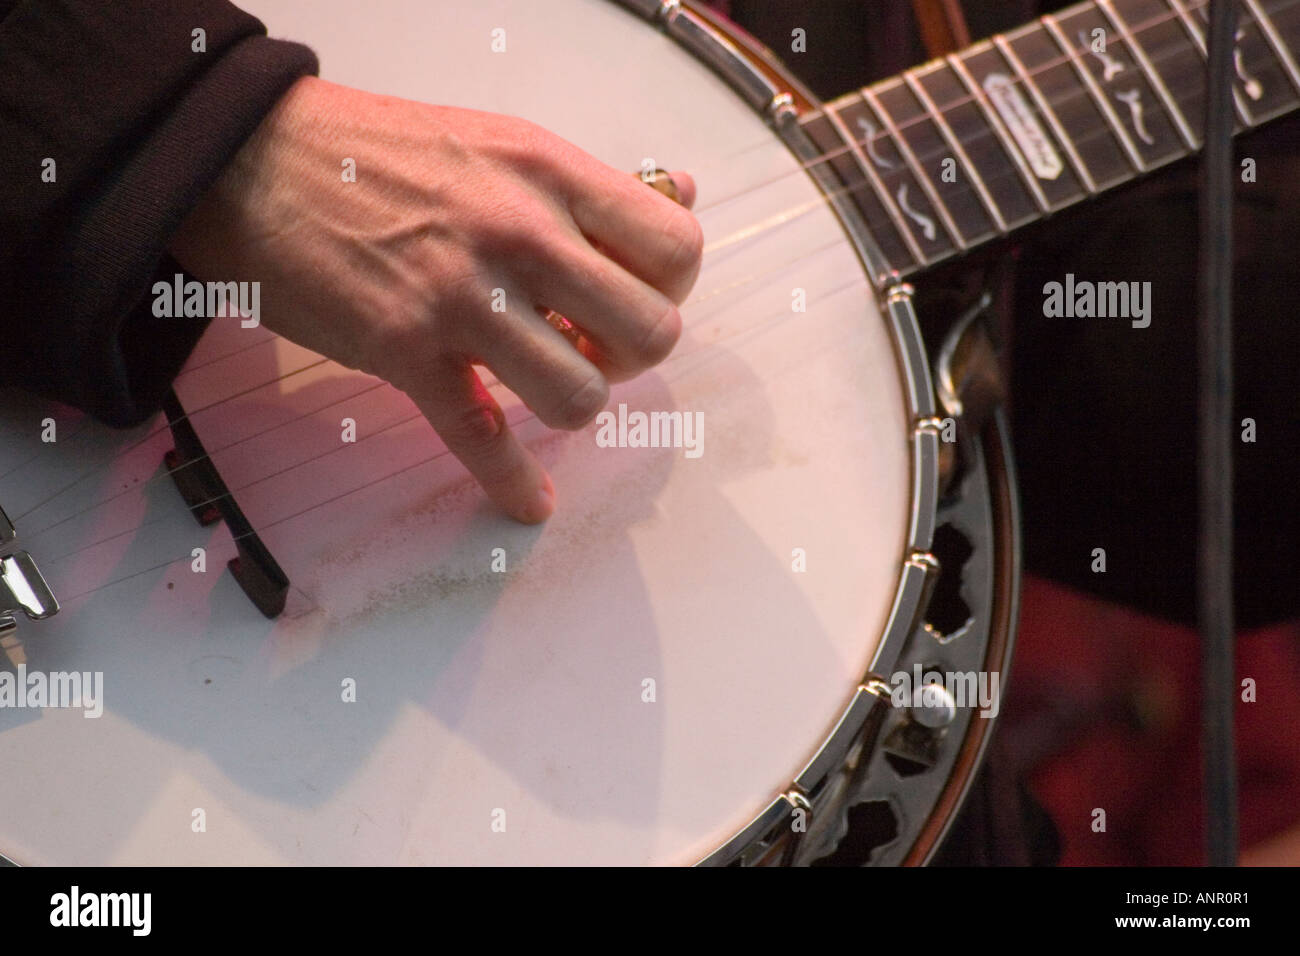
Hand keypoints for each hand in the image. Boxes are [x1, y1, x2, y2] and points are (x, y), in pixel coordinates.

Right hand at [169, 76, 701, 522]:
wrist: (254, 159)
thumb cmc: (380, 151)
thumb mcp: (502, 140)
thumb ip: (589, 182)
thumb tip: (679, 193)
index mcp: (549, 173)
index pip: (674, 249)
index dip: (669, 288)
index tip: (632, 296)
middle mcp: (519, 234)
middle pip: (648, 332)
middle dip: (631, 356)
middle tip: (593, 345)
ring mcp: (462, 299)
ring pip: (580, 396)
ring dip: (574, 403)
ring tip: (546, 381)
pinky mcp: (407, 353)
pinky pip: (483, 440)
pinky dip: (512, 485)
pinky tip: (529, 503)